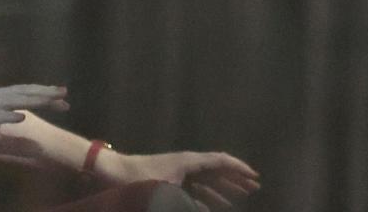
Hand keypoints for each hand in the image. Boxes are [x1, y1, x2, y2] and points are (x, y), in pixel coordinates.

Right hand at [0, 84, 68, 156]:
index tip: (65, 102)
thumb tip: (39, 149)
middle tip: (65, 94)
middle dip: (45, 94)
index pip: (26, 97)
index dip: (46, 98)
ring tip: (50, 100)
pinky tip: (22, 117)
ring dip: (32, 100)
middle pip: (23, 94)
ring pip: (12, 101)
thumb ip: (15, 145)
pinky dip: (7, 116)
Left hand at [96, 150, 259, 209]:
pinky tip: (211, 207)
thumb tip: (203, 210)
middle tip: (254, 188)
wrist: (112, 173)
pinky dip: (205, 196)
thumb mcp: (166, 194)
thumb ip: (187, 204)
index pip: (220, 161)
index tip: (255, 177)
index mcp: (189, 162)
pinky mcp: (168, 179)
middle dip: (235, 179)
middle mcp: (186, 163)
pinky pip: (193, 188)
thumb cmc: (139, 180)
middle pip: (216, 170)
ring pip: (206, 179)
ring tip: (238, 198)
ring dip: (222, 188)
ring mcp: (177, 171)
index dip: (239, 169)